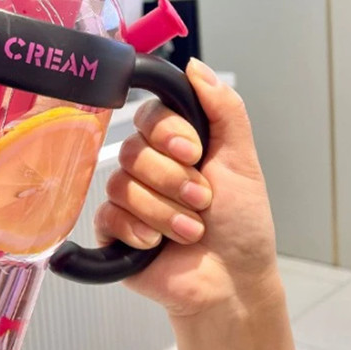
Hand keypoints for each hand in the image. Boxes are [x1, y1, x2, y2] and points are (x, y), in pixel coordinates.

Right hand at [94, 57, 281, 317]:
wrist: (232, 283)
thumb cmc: (243, 225)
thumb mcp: (242, 161)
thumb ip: (224, 109)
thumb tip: (194, 66)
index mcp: (176, 144)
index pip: (149, 115)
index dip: (168, 133)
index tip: (195, 153)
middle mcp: (148, 166)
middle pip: (133, 149)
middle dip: (174, 180)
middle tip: (202, 201)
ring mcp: (128, 198)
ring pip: (121, 184)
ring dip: (165, 212)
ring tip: (192, 232)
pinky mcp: (112, 230)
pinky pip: (107, 215)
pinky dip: (139, 231)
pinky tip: (157, 244)